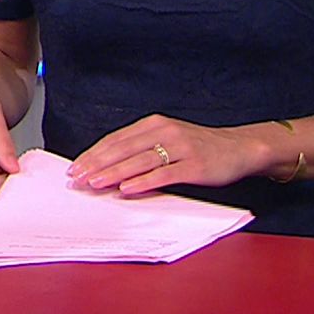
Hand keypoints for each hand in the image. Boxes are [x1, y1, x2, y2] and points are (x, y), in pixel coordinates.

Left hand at [66, 115, 269, 195]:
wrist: (239, 148)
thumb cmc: (199, 146)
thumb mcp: (167, 139)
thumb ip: (141, 149)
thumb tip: (108, 166)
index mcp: (153, 124)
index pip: (115, 139)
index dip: (93, 154)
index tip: (75, 167)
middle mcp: (164, 131)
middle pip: (123, 149)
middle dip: (97, 165)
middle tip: (77, 178)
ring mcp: (180, 147)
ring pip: (139, 161)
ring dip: (114, 173)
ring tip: (95, 183)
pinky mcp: (194, 165)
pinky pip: (164, 174)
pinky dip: (143, 181)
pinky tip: (127, 189)